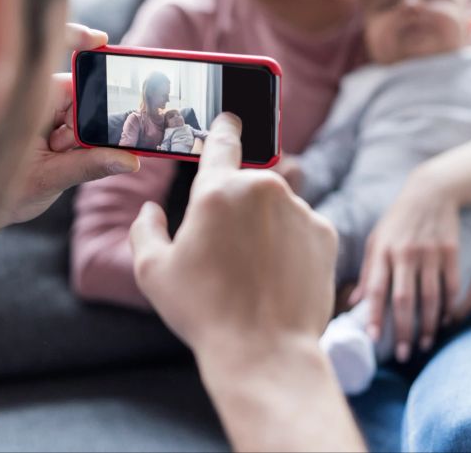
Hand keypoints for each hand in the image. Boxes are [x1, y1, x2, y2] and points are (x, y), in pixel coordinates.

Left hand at [0, 24, 139, 226]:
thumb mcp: (48, 180)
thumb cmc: (0, 190)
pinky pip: (78, 127)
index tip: (100, 40)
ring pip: (82, 113)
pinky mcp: (52, 128)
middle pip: (81, 93)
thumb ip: (90, 166)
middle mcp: (37, 100)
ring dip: (79, 137)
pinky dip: (78, 144)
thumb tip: (130, 160)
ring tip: (58, 157)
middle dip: (83, 120)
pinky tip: (62, 156)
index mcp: (28, 100)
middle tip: (64, 147)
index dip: (77, 41)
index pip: (57, 63)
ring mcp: (45, 113)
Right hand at [129, 113, 338, 356]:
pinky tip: (278, 277)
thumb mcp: (153, 272)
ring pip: (275, 208)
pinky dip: (291, 245)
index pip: (222, 140)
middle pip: (246, 186)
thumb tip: (150, 211)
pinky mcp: (325, 232)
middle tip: (227, 255)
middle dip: (237, 210)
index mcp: (217, 191)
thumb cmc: (204, 313)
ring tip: (254, 274)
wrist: (265, 352)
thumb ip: (145, 231)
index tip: (231, 118)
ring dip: (265, 228)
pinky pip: (302, 228)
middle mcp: (262, 188)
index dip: (224, 127)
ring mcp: (298, 209)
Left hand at [351, 171, 470, 361]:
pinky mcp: (451, 252)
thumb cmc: (397, 221)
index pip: (377, 289)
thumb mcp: (376, 240)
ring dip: (428, 324)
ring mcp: (430, 253)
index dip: (375, 315)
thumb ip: (368, 272)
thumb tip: (354, 302)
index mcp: (383, 251)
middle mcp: (406, 253)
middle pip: (405, 298)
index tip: (374, 338)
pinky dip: (449, 307)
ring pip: (430, 297)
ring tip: (425, 344)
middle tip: (403, 355)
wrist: (430, 193)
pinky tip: (444, 322)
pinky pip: (451, 286)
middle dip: (404, 330)